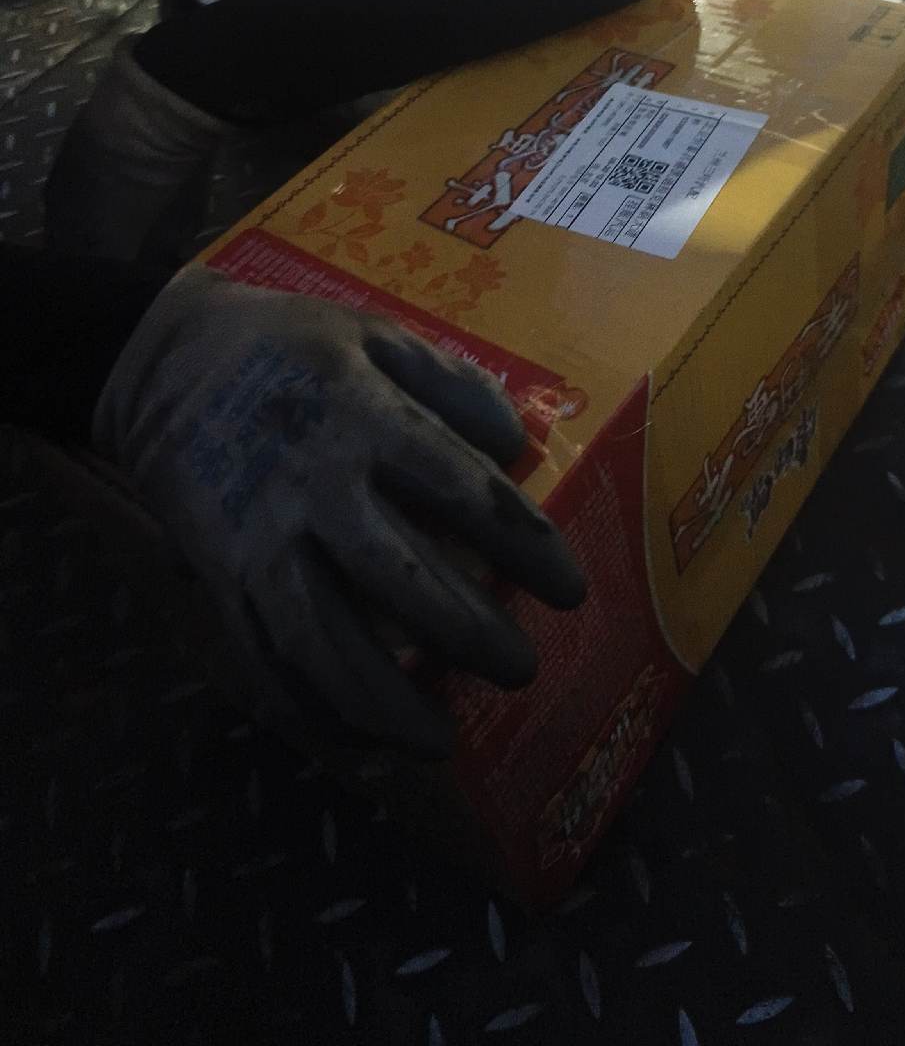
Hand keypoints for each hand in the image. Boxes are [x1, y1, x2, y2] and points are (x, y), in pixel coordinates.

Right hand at [92, 266, 585, 755]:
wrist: (162, 361)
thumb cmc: (288, 345)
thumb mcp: (374, 333)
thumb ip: (452, 382)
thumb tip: (517, 446)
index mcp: (362, 418)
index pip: (460, 489)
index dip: (523, 543)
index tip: (570, 590)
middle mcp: (313, 486)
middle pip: (399, 577)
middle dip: (468, 633)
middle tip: (520, 669)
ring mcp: (258, 539)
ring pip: (321, 641)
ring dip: (383, 701)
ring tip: (440, 743)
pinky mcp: (218, 576)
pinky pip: (262, 657)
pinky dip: (308, 707)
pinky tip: (357, 737)